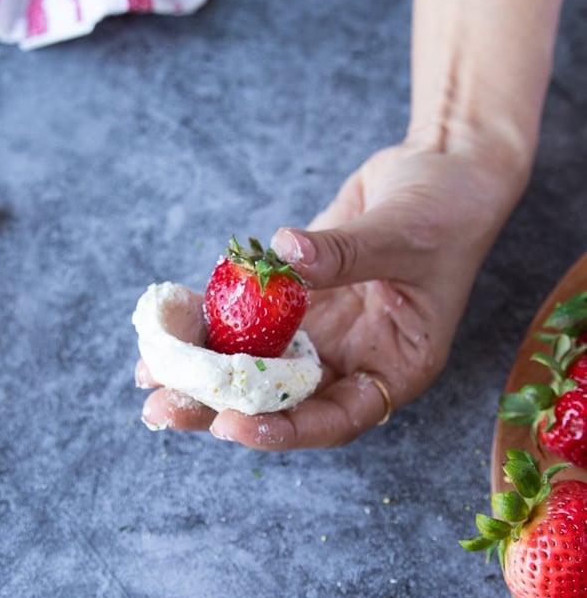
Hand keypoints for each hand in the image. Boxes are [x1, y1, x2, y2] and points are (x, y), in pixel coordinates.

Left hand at [137, 129, 526, 448]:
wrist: (440, 168)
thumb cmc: (448, 211)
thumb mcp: (406, 236)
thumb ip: (347, 253)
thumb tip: (285, 257)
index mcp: (393, 367)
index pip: (335, 417)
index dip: (284, 429)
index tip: (232, 424)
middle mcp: (351, 356)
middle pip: (282, 400)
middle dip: (220, 406)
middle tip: (163, 409)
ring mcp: (320, 327)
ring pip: (255, 362)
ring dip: (203, 369)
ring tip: (148, 375)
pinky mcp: (296, 294)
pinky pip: (248, 313)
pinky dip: (211, 319)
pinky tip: (171, 323)